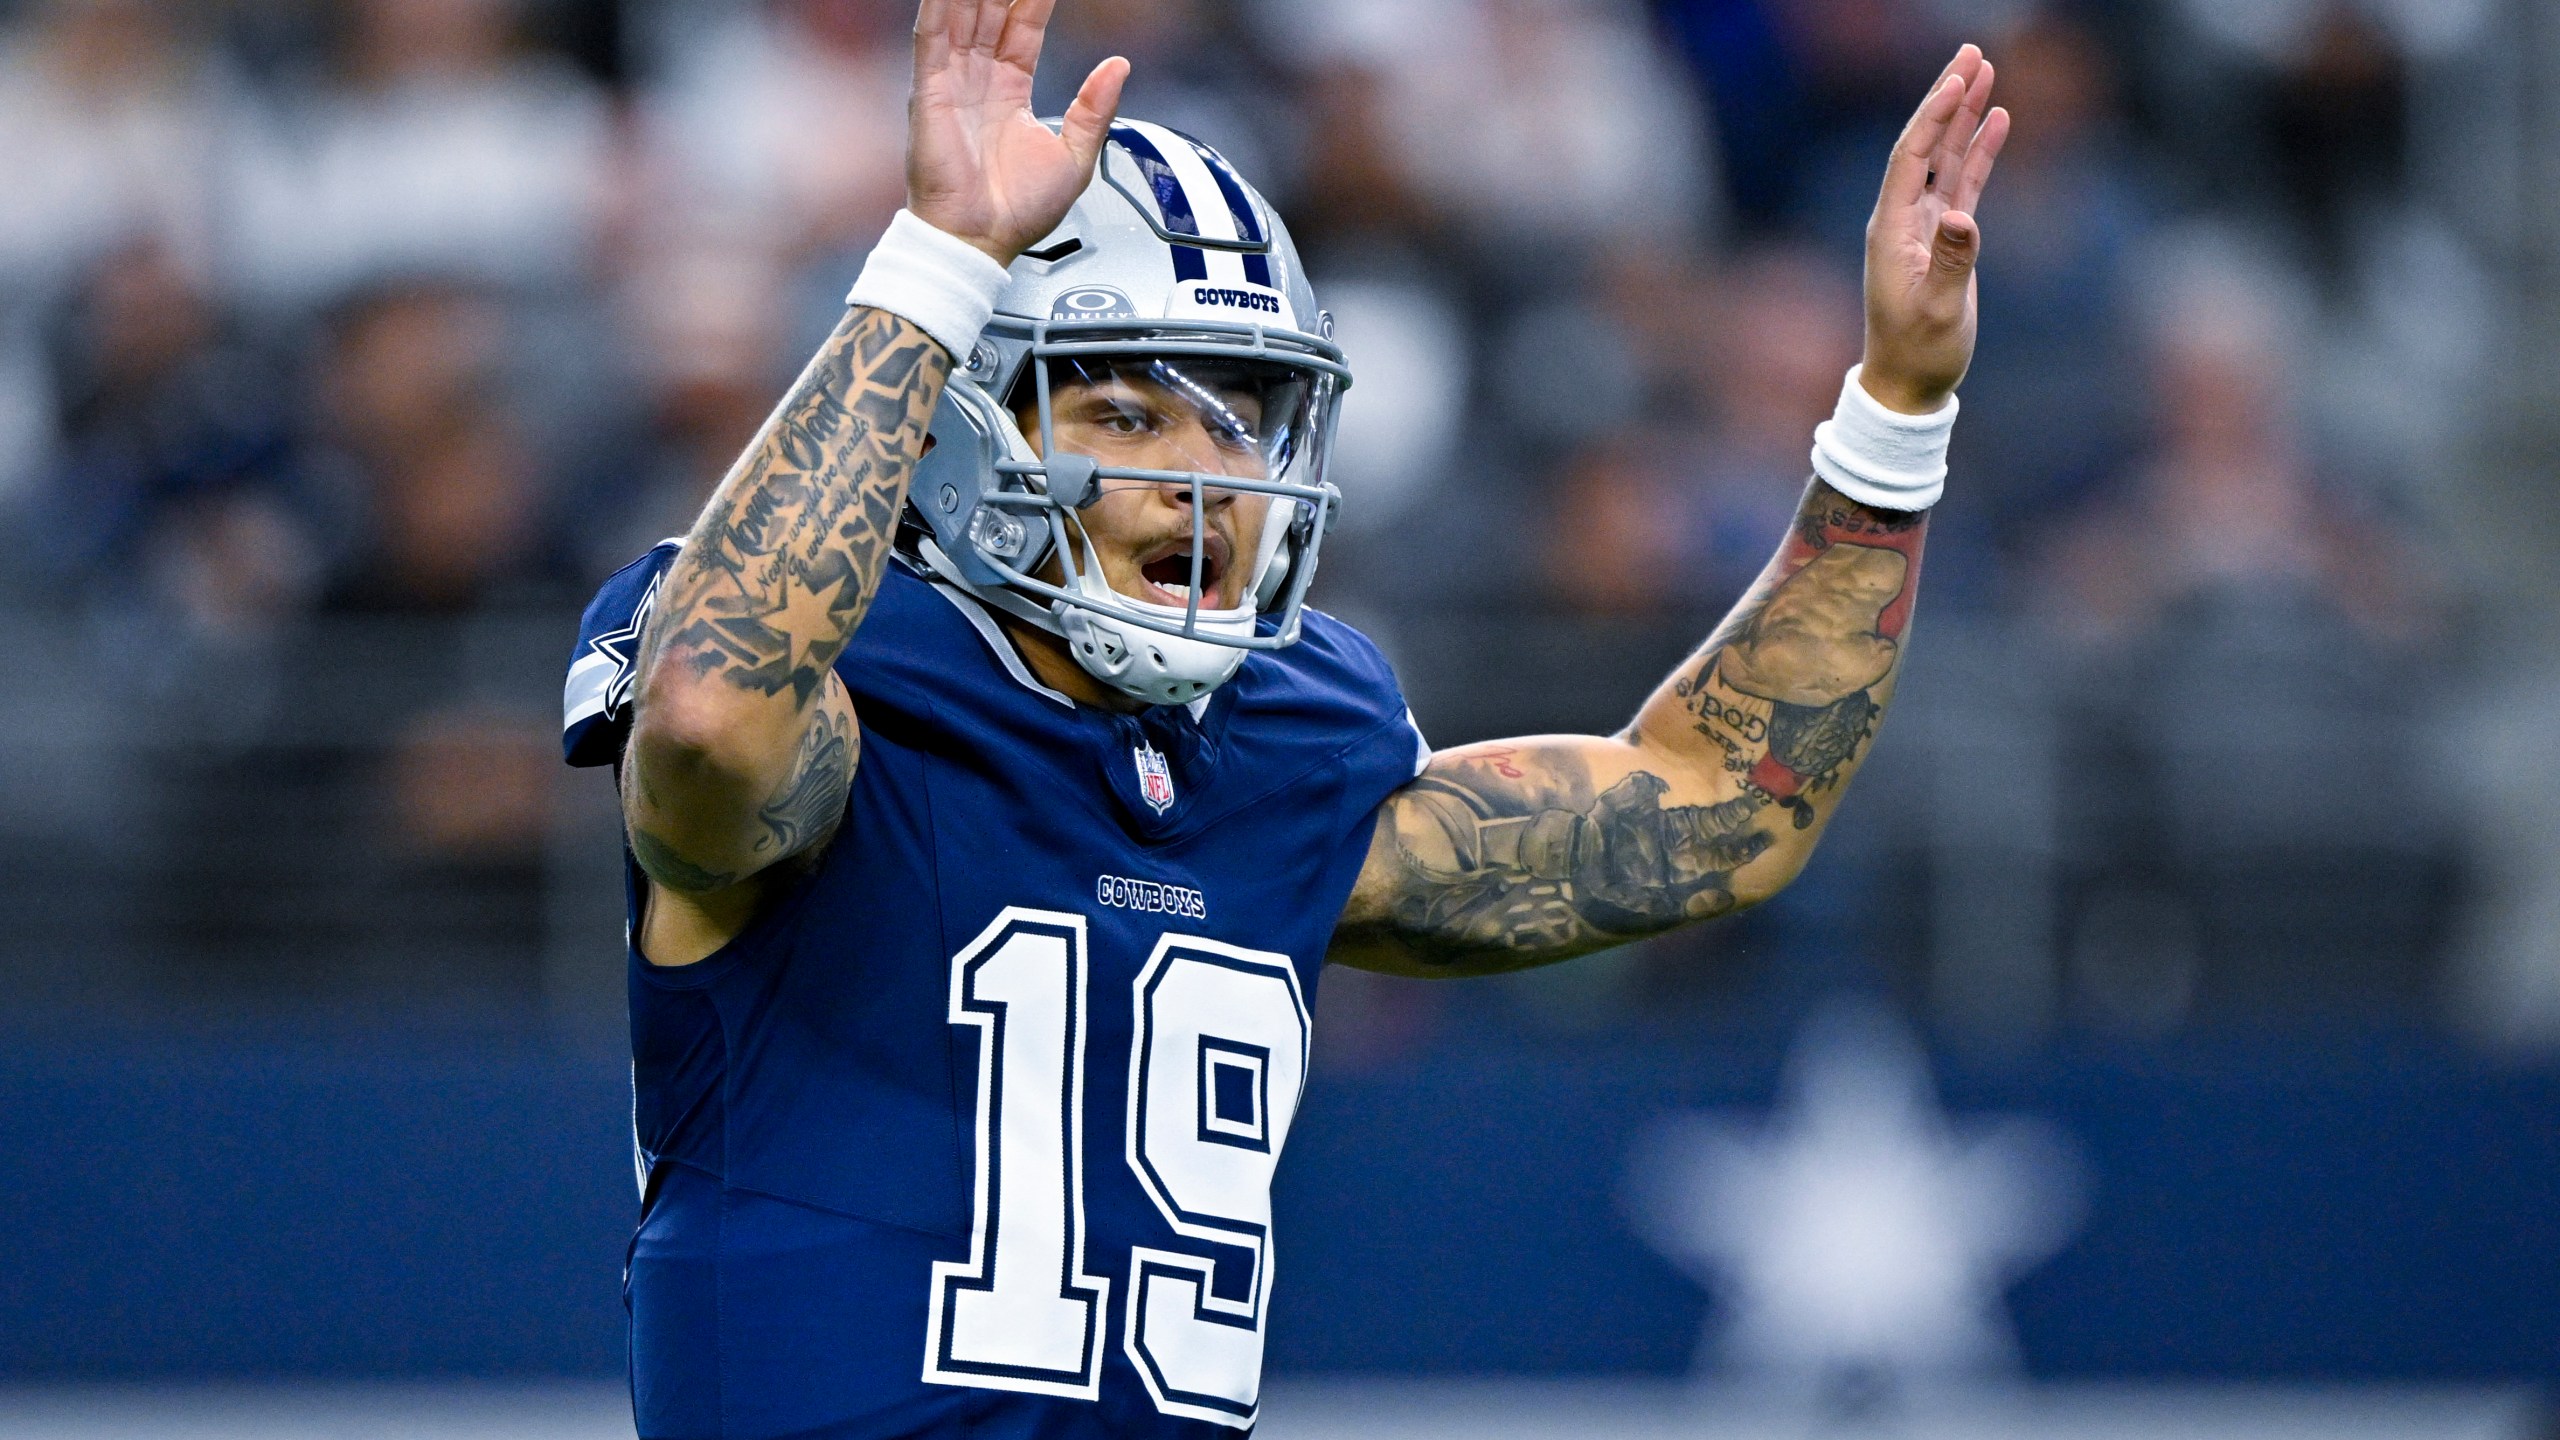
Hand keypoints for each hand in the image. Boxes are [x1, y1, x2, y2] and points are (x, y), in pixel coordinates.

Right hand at [908, 0, 1129, 265]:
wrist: (981, 241)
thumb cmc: (1016, 212)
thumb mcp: (1075, 157)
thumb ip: (1095, 109)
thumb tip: (1119, 67)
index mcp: (1010, 93)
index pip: (1022, 29)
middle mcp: (978, 82)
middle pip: (990, 12)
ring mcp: (952, 83)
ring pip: (961, 15)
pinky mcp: (929, 92)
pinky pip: (931, 37)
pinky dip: (938, 6)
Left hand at [1860, 45, 2010, 414]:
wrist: (1909, 383)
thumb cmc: (1919, 352)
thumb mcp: (1936, 311)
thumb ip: (1950, 263)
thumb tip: (1961, 217)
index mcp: (1890, 229)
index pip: (1910, 156)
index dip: (1933, 115)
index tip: (1957, 78)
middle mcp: (1901, 218)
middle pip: (1925, 143)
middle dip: (1947, 97)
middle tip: (1970, 52)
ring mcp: (1923, 225)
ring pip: (1946, 156)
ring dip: (1964, 115)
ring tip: (1985, 71)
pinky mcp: (1944, 237)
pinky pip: (1962, 182)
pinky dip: (1979, 151)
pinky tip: (1998, 120)